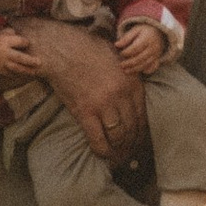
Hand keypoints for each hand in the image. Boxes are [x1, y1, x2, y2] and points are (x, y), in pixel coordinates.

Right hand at [0, 25, 36, 79]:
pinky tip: (26, 75)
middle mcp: (4, 53)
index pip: (20, 42)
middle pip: (19, 58)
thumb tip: (26, 37)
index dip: (26, 43)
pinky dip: (18, 74)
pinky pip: (11, 73)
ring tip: (36, 72)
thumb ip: (14, 34)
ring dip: (27, 70)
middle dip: (30, 61)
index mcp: (5, 41)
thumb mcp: (3, 31)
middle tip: (40, 63)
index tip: (28, 43)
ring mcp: (2, 62)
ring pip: (16, 68)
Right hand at [6, 17, 146, 162]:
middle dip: (131, 143)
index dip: (141, 132)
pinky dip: (102, 150)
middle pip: (132, 128)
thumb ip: (130, 75)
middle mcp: (122, 95)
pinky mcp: (85, 112)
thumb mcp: (119, 59)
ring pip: (118, 136)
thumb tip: (135, 92)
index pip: (143, 115)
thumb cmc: (89, 50)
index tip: (138, 140)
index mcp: (132, 82)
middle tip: (128, 152)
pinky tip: (103, 155)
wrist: (63, 49)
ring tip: (117, 156)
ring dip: (119, 149)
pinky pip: (98, 139)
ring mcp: (104, 104)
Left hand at [115, 20, 167, 75]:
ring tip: (126, 71)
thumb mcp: (135, 30)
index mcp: (147, 38)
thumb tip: (116, 45)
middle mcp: (153, 47)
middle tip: (121, 65)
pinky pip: (153, 67)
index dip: (128, 52)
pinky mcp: (157, 59)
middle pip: (141, 58)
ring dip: (135, 69)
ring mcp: (156, 54)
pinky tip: (140, 72)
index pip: (136, 47)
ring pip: (145, 64)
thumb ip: (126, 38)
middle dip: (130, 63)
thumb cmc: (143, 31)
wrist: (158, 32)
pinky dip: (147, 70)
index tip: (121, 53)